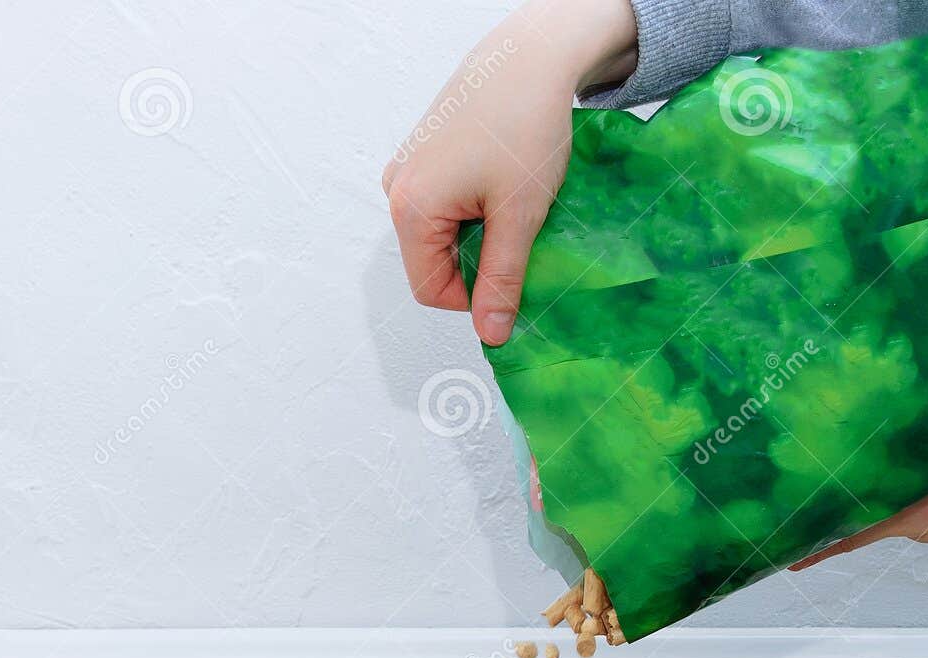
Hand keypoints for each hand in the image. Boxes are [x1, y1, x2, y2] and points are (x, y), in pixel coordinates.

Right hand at [382, 0, 636, 344]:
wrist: (530, 54)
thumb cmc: (525, 122)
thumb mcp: (520, 214)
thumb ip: (502, 281)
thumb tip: (492, 333)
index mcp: (410, 208)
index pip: (432, 290)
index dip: (475, 296)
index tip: (514, 274)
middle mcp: (396, 189)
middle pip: (433, 261)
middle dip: (478, 258)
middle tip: (518, 228)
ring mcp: (406, 170)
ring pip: (440, 233)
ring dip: (478, 231)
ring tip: (510, 196)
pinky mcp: (422, 155)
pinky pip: (442, 204)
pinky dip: (473, 206)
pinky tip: (499, 178)